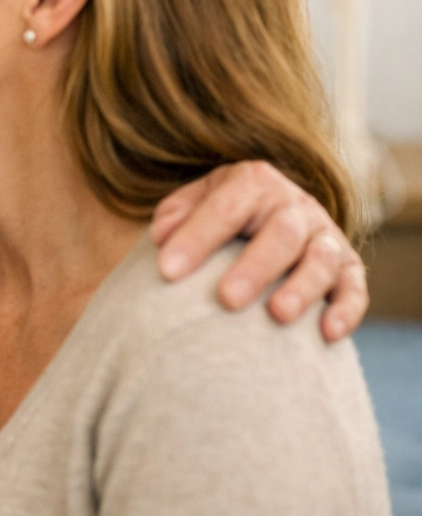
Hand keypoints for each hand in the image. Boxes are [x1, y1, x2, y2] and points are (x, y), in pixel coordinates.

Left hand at [149, 161, 367, 341]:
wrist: (266, 216)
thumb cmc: (219, 215)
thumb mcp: (194, 203)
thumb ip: (175, 216)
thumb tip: (162, 238)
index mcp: (253, 182)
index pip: (224, 208)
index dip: (196, 239)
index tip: (167, 271)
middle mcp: (294, 205)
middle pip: (280, 234)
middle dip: (254, 268)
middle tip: (226, 299)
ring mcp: (325, 234)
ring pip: (321, 259)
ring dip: (302, 288)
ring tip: (277, 316)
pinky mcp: (348, 266)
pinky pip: (354, 287)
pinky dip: (346, 309)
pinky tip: (328, 333)